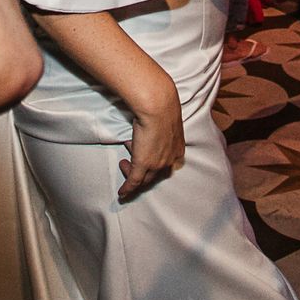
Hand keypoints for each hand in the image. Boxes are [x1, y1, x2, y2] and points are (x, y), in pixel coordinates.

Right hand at [119, 83, 184, 199]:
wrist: (159, 107)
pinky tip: (122, 193)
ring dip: (132, 173)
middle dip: (143, 169)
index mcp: (177, 148)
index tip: (144, 155)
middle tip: (131, 161)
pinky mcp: (144, 165)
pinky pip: (134, 182)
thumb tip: (152, 119)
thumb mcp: (166, 119)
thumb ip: (161, 125)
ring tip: (124, 164)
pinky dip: (128, 189)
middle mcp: (169, 159)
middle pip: (155, 173)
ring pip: (144, 178)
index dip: (155, 162)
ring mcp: (157, 164)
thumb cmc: (162, 106)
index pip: (166, 163)